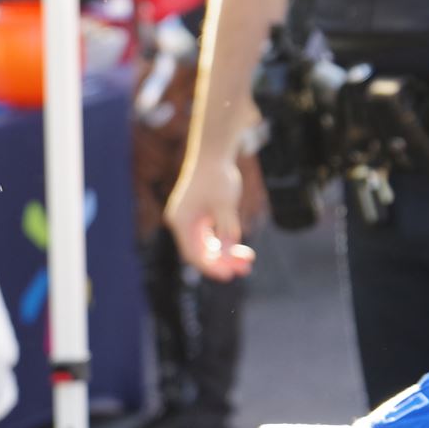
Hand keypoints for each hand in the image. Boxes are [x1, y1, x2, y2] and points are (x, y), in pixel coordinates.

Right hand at [164, 154, 253, 281]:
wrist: (212, 153)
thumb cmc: (217, 176)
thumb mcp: (225, 204)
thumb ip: (227, 229)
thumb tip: (228, 254)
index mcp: (181, 222)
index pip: (194, 254)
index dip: (212, 267)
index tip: (231, 274)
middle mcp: (181, 223)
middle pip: (199, 252)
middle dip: (222, 262)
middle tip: (245, 269)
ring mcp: (188, 219)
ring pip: (205, 246)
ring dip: (224, 254)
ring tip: (247, 259)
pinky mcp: (196, 215)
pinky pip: (207, 236)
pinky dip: (222, 243)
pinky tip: (238, 246)